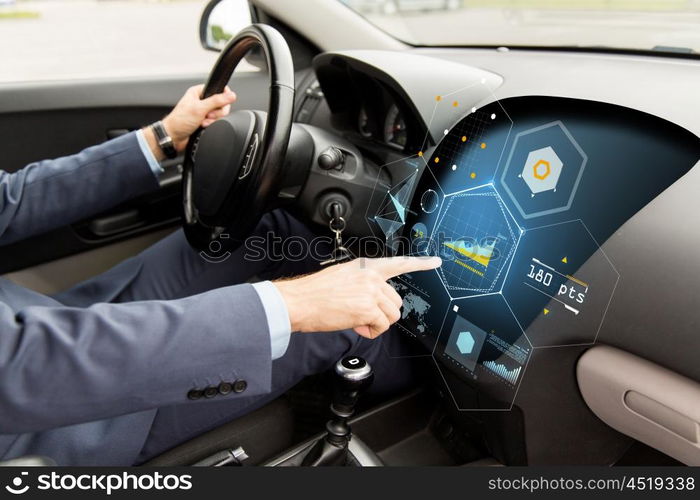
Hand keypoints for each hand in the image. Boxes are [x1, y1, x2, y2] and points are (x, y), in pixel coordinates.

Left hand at [142, 84, 236, 159]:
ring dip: (212, 120)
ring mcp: (203, 111)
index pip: (218, 89)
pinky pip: (215, 122)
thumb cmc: (179, 121)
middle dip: (216, 112)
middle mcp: (201, 100)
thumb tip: (231, 95)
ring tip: (202, 121)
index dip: (223, 97)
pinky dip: (210, 125)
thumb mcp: (199, 108)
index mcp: (198, 92)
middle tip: (207, 115)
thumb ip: (216, 101)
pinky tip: (202, 126)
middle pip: (221, 103)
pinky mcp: (205, 121)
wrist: (173, 136)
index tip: (221, 103)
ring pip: (219, 114)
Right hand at [274, 256, 441, 338]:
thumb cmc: (314, 292)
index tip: (435, 262)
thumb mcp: (341, 276)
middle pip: (396, 301)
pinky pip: (382, 326)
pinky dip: (371, 331)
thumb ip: (362, 284)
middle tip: (362, 316)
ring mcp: (371, 292)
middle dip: (382, 313)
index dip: (420, 263)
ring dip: (377, 323)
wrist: (300, 301)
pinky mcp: (368, 309)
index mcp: (365, 266)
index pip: (398, 263)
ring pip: (392, 315)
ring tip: (357, 321)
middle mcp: (371, 277)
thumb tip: (371, 302)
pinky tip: (356, 326)